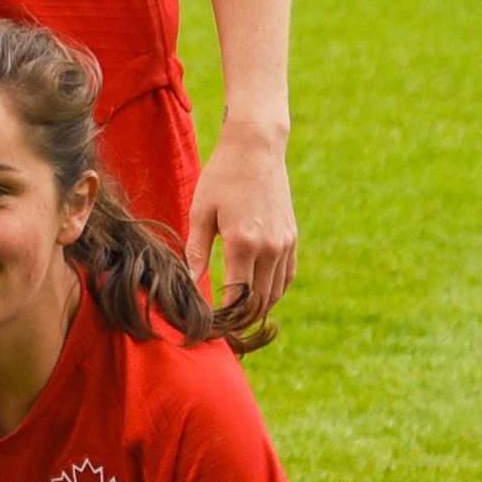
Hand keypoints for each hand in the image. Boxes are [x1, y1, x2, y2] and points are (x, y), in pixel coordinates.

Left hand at [189, 118, 297, 323]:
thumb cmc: (221, 179)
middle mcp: (270, 248)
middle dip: (241, 320)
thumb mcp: (200, 213)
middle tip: (223, 331)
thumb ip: (195, 252)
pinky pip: (288, 276)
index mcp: (243, 243)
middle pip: (259, 301)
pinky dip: (275, 292)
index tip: (210, 327)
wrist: (257, 150)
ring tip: (237, 320)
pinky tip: (258, 297)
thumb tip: (188, 284)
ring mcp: (285, 244)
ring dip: (258, 310)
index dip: (224, 317)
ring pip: (276, 292)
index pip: (236, 296)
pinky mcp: (293, 238)